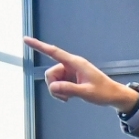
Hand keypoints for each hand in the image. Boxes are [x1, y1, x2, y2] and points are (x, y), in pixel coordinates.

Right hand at [23, 37, 138, 109]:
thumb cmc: (103, 92)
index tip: (26, 40)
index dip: (39, 46)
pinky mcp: (71, 79)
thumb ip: (69, 89)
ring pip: (53, 80)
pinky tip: (69, 97)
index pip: (53, 52)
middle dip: (53, 86)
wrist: (113, 96)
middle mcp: (71, 65)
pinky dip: (60, 92)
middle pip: (51, 73)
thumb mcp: (86, 92)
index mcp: (76, 63)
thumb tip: (52, 87)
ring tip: (68, 98)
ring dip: (57, 91)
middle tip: (64, 97)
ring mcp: (70, 72)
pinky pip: (58, 85)